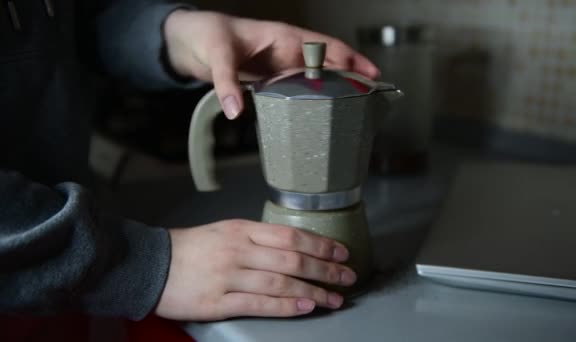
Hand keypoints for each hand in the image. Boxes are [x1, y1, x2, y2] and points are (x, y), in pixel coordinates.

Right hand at [154, 219, 355, 320]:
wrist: (151, 264)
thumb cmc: (190, 247)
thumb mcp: (225, 231)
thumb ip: (256, 238)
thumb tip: (292, 247)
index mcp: (242, 230)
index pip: (291, 235)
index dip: (321, 244)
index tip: (341, 251)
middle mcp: (239, 251)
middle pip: (293, 259)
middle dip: (326, 269)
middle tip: (348, 276)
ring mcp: (229, 277)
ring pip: (281, 282)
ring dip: (313, 291)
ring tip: (335, 298)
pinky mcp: (218, 302)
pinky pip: (259, 304)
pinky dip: (286, 305)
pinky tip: (305, 306)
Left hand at [163, 10, 379, 118]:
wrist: (187, 42)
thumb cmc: (206, 35)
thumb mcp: (217, 55)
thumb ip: (226, 82)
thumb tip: (236, 109)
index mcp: (284, 38)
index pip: (326, 47)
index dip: (350, 60)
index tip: (370, 75)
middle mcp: (286, 53)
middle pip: (327, 66)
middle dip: (350, 80)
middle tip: (369, 101)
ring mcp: (279, 68)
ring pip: (314, 80)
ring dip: (332, 93)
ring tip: (351, 113)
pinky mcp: (269, 82)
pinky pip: (296, 91)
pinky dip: (309, 102)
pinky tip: (316, 117)